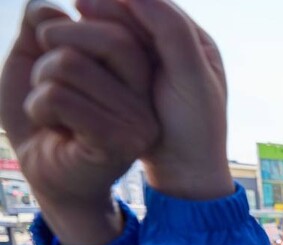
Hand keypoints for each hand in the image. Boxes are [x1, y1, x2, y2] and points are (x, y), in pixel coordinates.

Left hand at [0, 1, 157, 244]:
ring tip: (50, 110)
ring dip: (39, 84)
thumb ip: (42, 23)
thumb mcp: (34, 58)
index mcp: (137, 67)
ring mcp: (139, 119)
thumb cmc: (44, 116)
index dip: (66, 25)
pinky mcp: (119, 142)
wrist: (46, 174)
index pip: (114, 19)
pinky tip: (52, 128)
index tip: (50, 48)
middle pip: (106, 36)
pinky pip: (60, 98)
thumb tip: (51, 7)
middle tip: (46, 79)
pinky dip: (38, 107)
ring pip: (70, 64)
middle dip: (52, 45)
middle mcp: (147, 92)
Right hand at [65, 0, 232, 199]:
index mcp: (197, 43)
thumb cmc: (195, 130)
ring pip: (123, 35)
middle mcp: (178, 51)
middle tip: (77, 7)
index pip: (158, 6)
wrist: (186, 175)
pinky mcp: (138, 86)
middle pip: (138, 17)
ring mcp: (157, 69)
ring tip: (72, 26)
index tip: (92, 1)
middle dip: (109, 10)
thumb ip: (171, 32)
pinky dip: (97, 52)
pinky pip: (114, 59)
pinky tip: (77, 53)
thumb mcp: (190, 77)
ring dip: (99, 28)